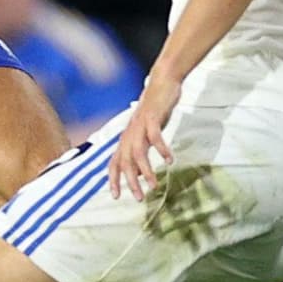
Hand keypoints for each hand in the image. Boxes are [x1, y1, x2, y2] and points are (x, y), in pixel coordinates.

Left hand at [109, 74, 179, 200]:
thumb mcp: (145, 133)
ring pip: (137, 153)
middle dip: (130, 182)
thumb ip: (140, 150)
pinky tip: (169, 160)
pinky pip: (155, 137)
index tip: (116, 196)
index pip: (114, 163)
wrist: (162, 83)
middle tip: (139, 198)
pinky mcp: (152, 118)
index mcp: (126, 138)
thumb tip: (137, 172)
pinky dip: (161, 150)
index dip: (113, 179)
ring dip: (145, 170)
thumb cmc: (155, 111)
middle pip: (125, 162)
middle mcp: (129, 134)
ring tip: (154, 185)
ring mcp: (139, 126)